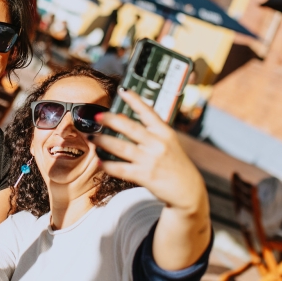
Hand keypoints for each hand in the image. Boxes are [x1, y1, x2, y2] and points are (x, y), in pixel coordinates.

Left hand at [90, 88, 206, 214]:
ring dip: (103, 142)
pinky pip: (121, 169)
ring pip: (121, 147)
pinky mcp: (145, 176)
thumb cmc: (176, 164)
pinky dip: (108, 165)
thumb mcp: (167, 143)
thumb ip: (148, 132)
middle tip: (97, 116)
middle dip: (111, 120)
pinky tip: (100, 161)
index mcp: (165, 133)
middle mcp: (158, 144)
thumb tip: (123, 119)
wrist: (189, 190)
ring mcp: (151, 160)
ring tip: (92, 138)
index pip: (148, 112)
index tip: (123, 90)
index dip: (135, 100)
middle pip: (130, 127)